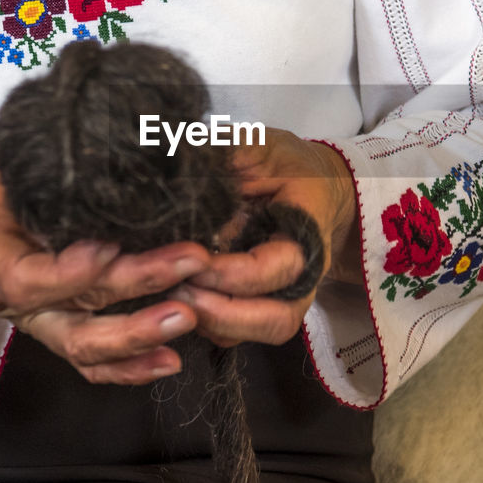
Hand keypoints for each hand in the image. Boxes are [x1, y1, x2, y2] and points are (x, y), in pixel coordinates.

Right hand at [0, 150, 207, 383]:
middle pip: (72, 313)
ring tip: (187, 316)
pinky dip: (131, 367)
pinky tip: (168, 360)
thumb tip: (107, 169)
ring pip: (87, 347)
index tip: (111, 245)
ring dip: (141, 334)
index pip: (27, 280)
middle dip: (136, 287)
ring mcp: (42, 321)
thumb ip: (47, 181)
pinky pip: (94, 363)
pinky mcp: (63, 331)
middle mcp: (15, 301)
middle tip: (186, 264)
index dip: (71, 271)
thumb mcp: (7, 167)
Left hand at [175, 129, 361, 347]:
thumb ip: (229, 157)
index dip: (231, 273)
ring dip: (208, 323)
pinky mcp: (261, 306)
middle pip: (274, 320)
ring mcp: (285, 297)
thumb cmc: (286, 165)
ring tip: (168, 296)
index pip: (276, 269)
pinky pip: (235, 332)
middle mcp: (303, 276)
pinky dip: (204, 324)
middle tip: (175, 289)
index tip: (191, 260)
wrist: (314, 185)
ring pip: (253, 334)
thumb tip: (181, 173)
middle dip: (221, 314)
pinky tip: (174, 299)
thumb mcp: (261, 147)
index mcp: (308, 233)